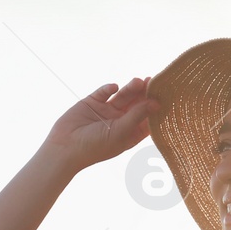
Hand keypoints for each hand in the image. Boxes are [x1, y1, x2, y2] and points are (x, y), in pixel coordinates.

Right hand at [40, 76, 156, 172]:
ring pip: (123, 96)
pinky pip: (104, 91)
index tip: (166, 96)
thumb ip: (138, 115)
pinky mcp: (93, 103)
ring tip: (137, 81)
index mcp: (129, 133)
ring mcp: (106, 111)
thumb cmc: (95, 147)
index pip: (148, 119)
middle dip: (145, 94)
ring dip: (130, 88)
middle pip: (137, 104)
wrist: (64, 148)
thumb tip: (156, 102)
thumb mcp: (120, 132)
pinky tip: (113, 87)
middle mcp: (120, 121)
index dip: (156, 108)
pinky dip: (109, 88)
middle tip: (152, 81)